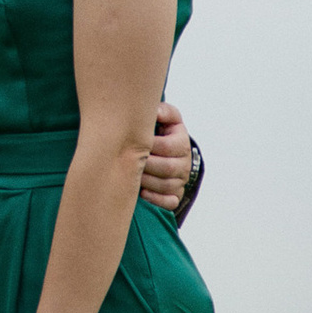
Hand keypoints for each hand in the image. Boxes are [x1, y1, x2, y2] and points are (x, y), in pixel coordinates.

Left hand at [139, 97, 192, 212]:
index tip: (130, 142)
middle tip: (126, 161)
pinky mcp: (175, 196)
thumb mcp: (167, 119)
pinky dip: (155, 199)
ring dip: (147, 182)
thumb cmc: (162, 133)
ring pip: (166, 185)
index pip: (166, 147)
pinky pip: (169, 202)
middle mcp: (184, 164)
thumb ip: (164, 111)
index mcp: (182, 143)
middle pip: (167, 168)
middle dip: (145, 165)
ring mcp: (181, 181)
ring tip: (131, 175)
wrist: (171, 153)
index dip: (147, 146)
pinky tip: (142, 193)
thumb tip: (155, 110)